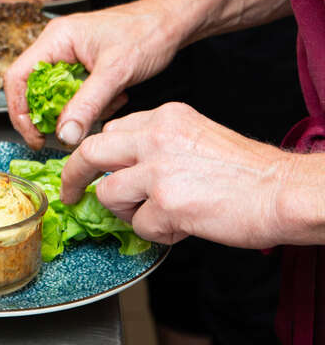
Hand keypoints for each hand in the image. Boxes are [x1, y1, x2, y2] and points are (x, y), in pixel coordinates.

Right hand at [3, 0, 180, 149]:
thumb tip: (64, 135)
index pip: (18, 76)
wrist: (171, 23)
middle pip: (35, 89)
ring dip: (79, 110)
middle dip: (54, 115)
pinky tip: (115, 98)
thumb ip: (87, 105)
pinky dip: (92, 104)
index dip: (20, 111)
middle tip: (71, 134)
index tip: (36, 137)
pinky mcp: (84, 65)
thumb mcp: (115, 73)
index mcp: (56, 38)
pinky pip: (75, 94)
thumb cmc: (146, 34)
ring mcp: (70, 55)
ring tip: (107, 106)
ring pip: (58, 95)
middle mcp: (57, 45)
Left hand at [59, 103, 291, 248]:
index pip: (110, 129)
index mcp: (163, 117)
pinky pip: (139, 225)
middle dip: (74, 175)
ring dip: (126, 212)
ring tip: (157, 215)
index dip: (98, 154)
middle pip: (91, 151)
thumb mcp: (195, 134)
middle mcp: (155, 136)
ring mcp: (158, 169)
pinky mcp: (166, 202)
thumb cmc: (245, 170)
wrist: (279, 190)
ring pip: (108, 194)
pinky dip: (155, 233)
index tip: (90, 170)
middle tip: (70, 193)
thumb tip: (124, 164)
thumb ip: (157, 142)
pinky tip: (180, 226)